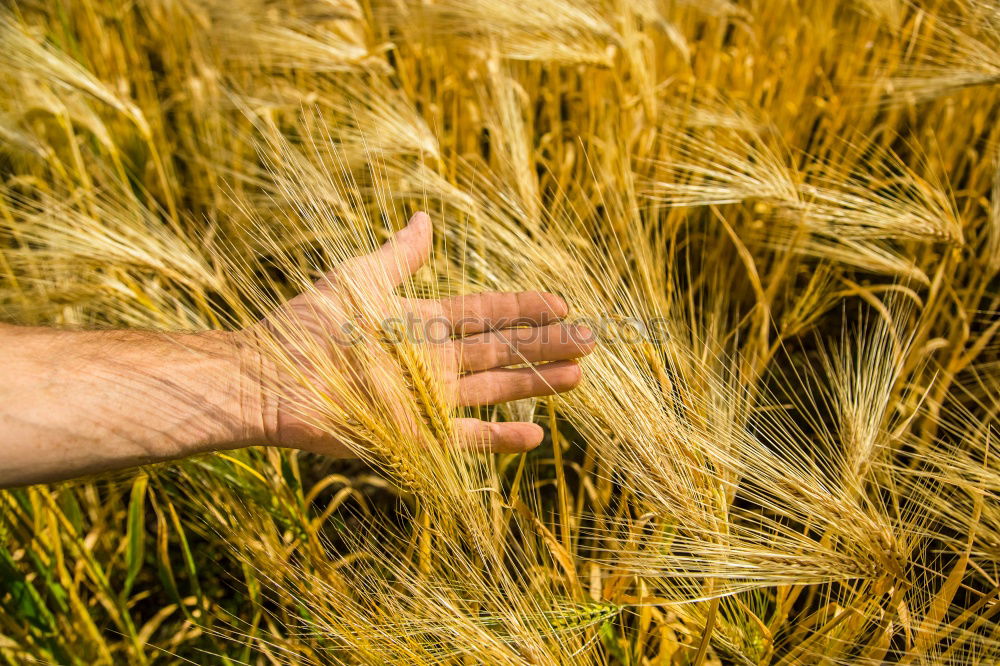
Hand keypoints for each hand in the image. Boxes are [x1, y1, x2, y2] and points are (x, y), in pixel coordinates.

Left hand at [236, 212, 593, 456]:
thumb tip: (426, 219)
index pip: (486, 312)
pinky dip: (499, 438)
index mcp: (423, 322)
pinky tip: (534, 433)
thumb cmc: (310, 324)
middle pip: (502, 350)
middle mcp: (433, 360)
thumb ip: (399, 256)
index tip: (562, 301)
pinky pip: (466, 438)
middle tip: (591, 339)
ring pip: (494, 389)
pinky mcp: (415, 435)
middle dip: (546, 345)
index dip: (523, 307)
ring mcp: (427, 399)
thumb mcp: (360, 279)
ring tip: (578, 376)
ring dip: (535, 384)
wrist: (271, 377)